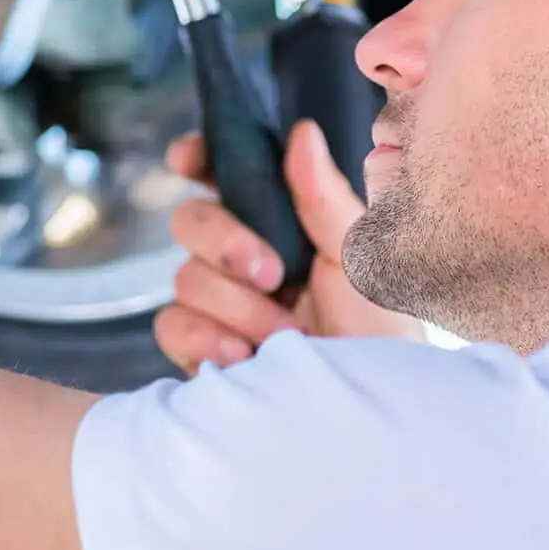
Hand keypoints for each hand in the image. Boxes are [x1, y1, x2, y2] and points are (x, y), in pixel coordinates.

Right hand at [155, 119, 424, 371]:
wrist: (364, 416)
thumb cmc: (376, 334)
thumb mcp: (357, 261)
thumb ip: (323, 199)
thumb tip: (300, 133)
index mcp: (282, 225)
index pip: (226, 176)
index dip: (198, 158)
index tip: (189, 158)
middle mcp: (243, 259)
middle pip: (191, 220)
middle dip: (226, 242)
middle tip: (273, 275)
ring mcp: (219, 306)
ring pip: (184, 277)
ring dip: (237, 308)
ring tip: (283, 337)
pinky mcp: (201, 350)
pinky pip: (173, 326)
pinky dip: (208, 339)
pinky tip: (246, 359)